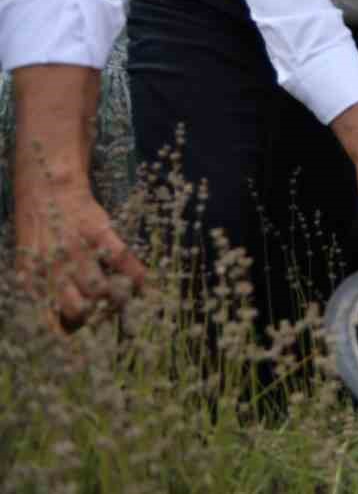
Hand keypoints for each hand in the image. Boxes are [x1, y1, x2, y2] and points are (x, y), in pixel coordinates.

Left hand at [14, 179, 145, 330]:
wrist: (49, 190)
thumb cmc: (38, 233)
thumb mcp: (28, 265)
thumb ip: (41, 293)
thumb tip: (59, 326)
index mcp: (32, 281)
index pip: (46, 321)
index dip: (63, 340)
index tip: (77, 354)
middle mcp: (53, 269)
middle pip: (78, 310)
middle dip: (93, 320)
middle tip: (102, 318)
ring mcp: (78, 251)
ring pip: (101, 289)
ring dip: (114, 300)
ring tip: (120, 301)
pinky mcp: (99, 233)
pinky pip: (122, 260)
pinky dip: (136, 275)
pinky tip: (143, 285)